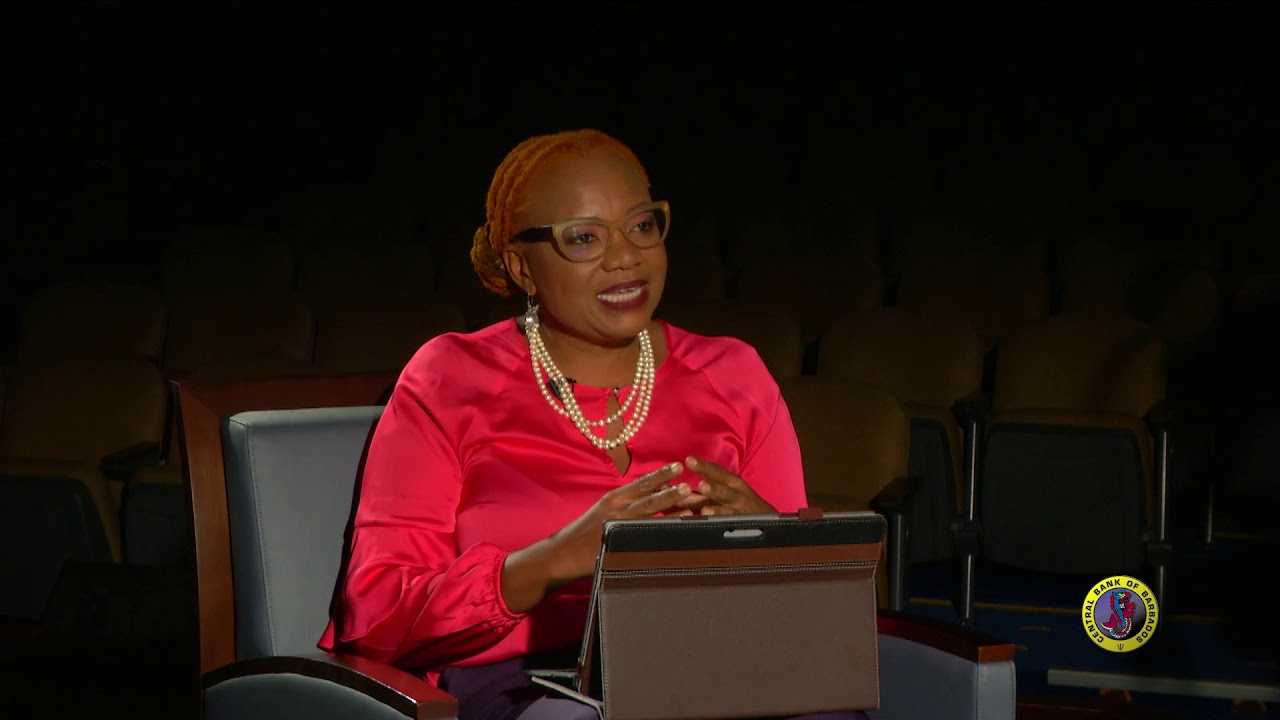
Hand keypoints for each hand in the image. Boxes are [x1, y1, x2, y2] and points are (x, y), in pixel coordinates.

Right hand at [544, 462, 691, 582]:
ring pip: (649, 517)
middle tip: (689, 483)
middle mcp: (617, 511)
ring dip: (670, 510)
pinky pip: (645, 538)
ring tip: (688, 505)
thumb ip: (626, 503)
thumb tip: (652, 495)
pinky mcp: (620, 546)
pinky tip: (677, 533)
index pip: (641, 484)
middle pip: (648, 498)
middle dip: (669, 490)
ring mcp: (619, 529)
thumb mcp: (604, 510)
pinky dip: (661, 533)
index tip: (678, 466)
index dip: (660, 475)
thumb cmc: (585, 530)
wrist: (563, 553)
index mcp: (614, 499)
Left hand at [675, 457, 775, 515]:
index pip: (717, 472)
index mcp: (732, 483)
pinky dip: (721, 523)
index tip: (689, 460)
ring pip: (727, 507)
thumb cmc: (739, 504)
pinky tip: (711, 524)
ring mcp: (740, 510)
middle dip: (710, 483)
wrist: (769, 519)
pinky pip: (730, 524)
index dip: (703, 467)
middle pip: (723, 487)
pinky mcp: (742, 525)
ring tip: (705, 509)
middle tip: (699, 480)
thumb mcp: (723, 493)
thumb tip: (669, 490)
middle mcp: (737, 494)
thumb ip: (698, 494)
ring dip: (716, 507)